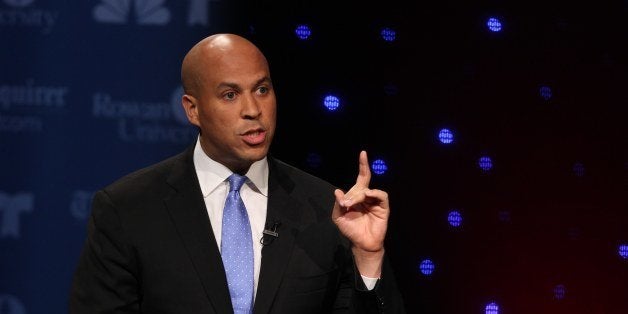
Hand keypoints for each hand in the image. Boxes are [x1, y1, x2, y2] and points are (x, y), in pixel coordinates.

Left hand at [332, 151, 389, 276]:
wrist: (361, 243)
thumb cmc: (351, 229)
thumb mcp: (339, 217)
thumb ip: (338, 204)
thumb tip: (337, 191)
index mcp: (357, 196)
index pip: (361, 177)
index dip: (363, 165)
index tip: (363, 153)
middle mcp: (367, 196)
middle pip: (363, 181)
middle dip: (354, 188)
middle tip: (346, 204)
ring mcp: (375, 201)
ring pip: (368, 190)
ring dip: (359, 196)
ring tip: (352, 206)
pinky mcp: (383, 207)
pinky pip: (381, 195)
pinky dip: (374, 194)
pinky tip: (367, 197)